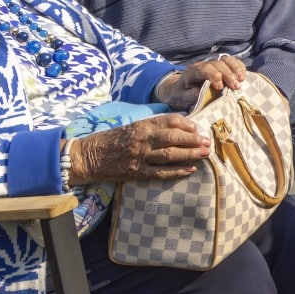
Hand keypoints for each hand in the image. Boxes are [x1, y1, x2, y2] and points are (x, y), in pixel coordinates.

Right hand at [71, 115, 209, 182]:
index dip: (186, 124)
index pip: (169, 121)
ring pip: (170, 155)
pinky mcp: (136, 172)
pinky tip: (190, 170)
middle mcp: (141, 139)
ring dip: (190, 154)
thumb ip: (151, 127)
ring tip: (204, 154)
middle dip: (193, 140)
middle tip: (207, 142)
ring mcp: (139, 157)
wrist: (87, 156)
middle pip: (173, 138)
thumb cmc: (110, 140)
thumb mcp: (131, 127)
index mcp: (140, 125)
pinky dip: (177, 171)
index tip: (197, 129)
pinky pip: (160, 172)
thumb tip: (177, 127)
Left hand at [155, 55, 246, 108]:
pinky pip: (232, 62)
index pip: (204, 69)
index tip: (220, 87)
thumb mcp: (183, 97)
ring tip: (242, 80)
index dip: (213, 76)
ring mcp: (213, 64)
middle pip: (218, 64)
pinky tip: (243, 77)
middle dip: (228, 75)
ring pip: (226, 60)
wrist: (181, 88)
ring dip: (236, 69)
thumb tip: (203, 93)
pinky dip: (239, 67)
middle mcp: (203, 65)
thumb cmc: (183, 94)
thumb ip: (192, 94)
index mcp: (192, 72)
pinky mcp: (221, 66)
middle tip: (236, 87)